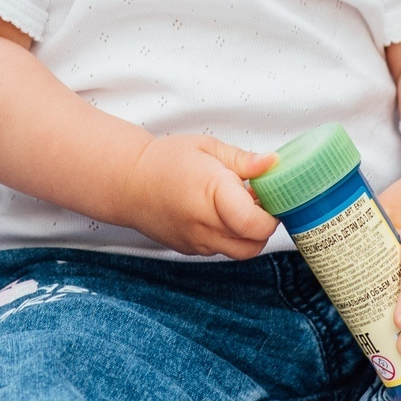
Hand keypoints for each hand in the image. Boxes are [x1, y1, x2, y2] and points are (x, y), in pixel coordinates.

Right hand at [117, 134, 279, 258]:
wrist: (128, 182)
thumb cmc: (165, 160)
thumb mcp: (207, 147)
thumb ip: (243, 160)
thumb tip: (272, 163)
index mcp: (212, 192)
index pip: (255, 223)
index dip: (272, 213)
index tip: (271, 195)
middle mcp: (204, 223)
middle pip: (254, 243)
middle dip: (265, 225)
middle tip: (259, 201)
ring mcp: (197, 241)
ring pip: (241, 252)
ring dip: (249, 234)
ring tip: (239, 207)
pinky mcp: (191, 250)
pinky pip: (223, 251)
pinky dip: (231, 238)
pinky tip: (222, 215)